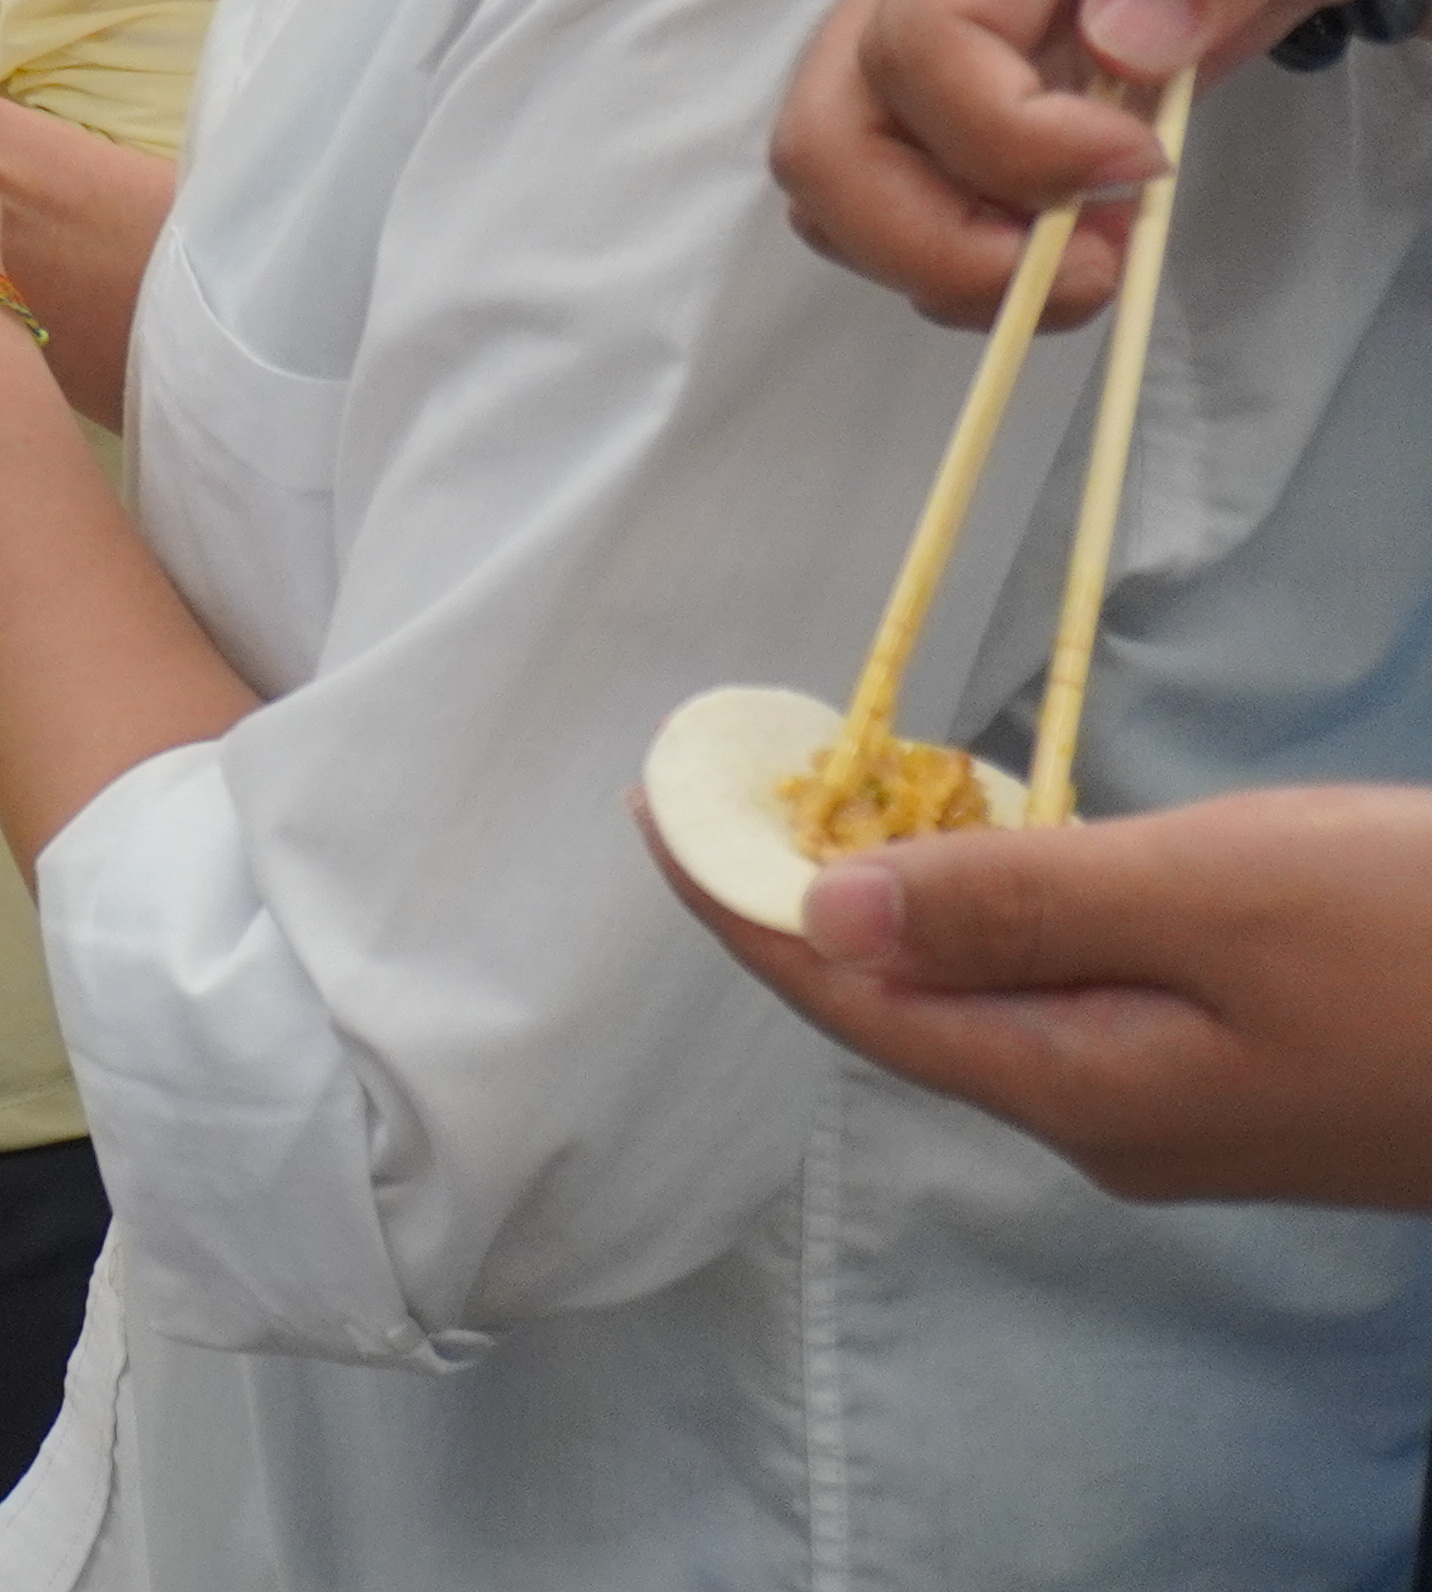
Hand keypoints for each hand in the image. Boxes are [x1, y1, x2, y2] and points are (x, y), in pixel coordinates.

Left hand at [655, 782, 1431, 1209]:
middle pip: (906, 1004)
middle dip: (800, 899)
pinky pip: (1077, 993)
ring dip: (903, 905)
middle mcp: (1112, 1121)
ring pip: (992, 998)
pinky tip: (993, 856)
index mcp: (1078, 1089)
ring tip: (821, 805)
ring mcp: (1186, 1107)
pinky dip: (1008, 914)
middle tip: (725, 787)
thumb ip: (1016, 903)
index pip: (848, 994)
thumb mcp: (1213, 896)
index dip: (739, 901)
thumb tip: (825, 913)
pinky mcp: (1251, 1072)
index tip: (657, 808)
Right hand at [774, 0, 1431, 325]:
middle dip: (934, 244)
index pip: (923, 41)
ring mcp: (930, 44)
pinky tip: (1084, 247)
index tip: (1147, 165)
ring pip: (841, 190)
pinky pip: (901, 205)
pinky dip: (971, 265)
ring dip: (950, 269)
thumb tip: (1125, 47)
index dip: (1013, 139)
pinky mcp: (959, 101)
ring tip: (1098, 267)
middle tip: (1091, 270)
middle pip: (827, 138)